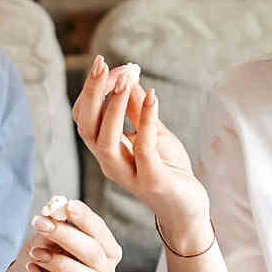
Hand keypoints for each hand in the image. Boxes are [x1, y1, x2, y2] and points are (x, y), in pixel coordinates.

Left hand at [0, 197, 121, 271]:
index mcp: (103, 256)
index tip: (68, 206)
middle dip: (68, 237)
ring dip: (61, 263)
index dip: (87, 220)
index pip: (102, 236)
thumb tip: (57, 208)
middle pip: (97, 256)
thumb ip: (53, 228)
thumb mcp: (42, 242)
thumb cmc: (36, 265)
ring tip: (36, 254)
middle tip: (41, 225)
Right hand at [72, 55, 207, 233]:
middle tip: (101, 64)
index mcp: (105, 149)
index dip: (92, 90)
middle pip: (87, 126)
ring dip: (113, 107)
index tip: (106, 65)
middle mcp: (109, 163)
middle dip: (92, 93)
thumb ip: (139, 110)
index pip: (84, 117)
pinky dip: (147, 120)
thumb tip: (129, 77)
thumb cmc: (168, 169)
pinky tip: (153, 96)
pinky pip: (143, 148)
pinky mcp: (152, 181)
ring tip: (124, 79)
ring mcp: (128, 175)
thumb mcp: (153, 132)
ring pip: (106, 141)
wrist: (187, 207)